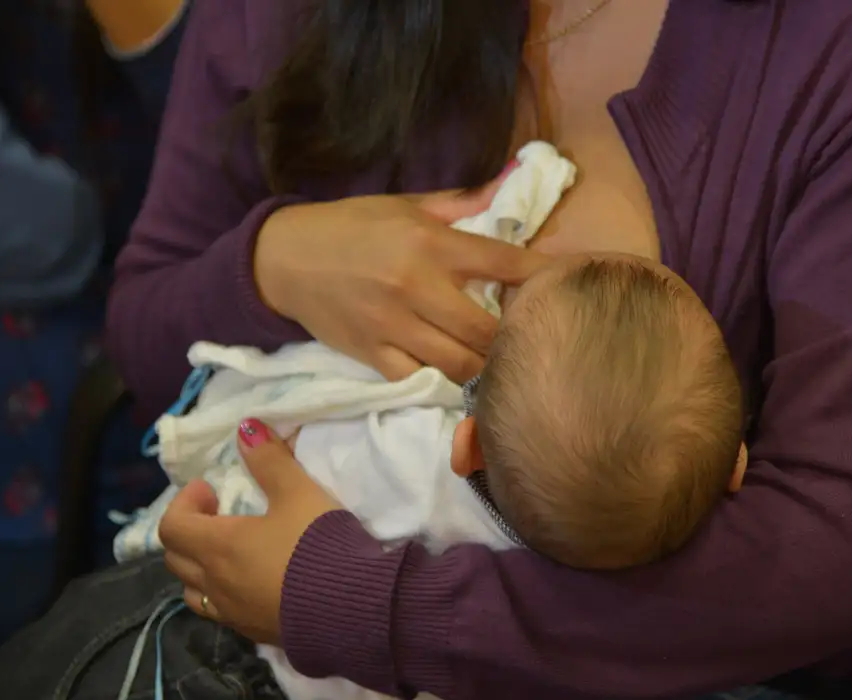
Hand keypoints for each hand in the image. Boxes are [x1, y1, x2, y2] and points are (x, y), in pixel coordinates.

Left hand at [158, 418, 337, 643]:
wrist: (349, 606)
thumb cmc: (317, 544)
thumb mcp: (299, 492)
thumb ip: (270, 460)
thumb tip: (245, 428)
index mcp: (218, 546)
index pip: (172, 526)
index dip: (184, 502)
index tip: (211, 489)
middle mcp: (215, 583)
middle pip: (176, 559)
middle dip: (189, 532)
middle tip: (218, 514)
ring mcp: (232, 613)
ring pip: (193, 592)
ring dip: (200, 568)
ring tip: (229, 553)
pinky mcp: (254, 632)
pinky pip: (221, 612)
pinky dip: (224, 593)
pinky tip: (255, 582)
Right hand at [255, 174, 546, 382]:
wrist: (283, 258)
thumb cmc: (350, 226)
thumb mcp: (405, 204)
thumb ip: (460, 203)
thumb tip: (509, 184)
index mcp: (430, 243)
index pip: (504, 263)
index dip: (543, 278)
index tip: (569, 287)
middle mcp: (415, 286)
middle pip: (487, 329)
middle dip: (516, 340)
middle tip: (534, 341)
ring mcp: (393, 325)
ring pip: (459, 363)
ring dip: (486, 367)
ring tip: (502, 365)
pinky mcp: (371, 354)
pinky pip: (420, 380)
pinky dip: (444, 382)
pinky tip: (459, 378)